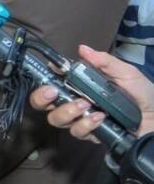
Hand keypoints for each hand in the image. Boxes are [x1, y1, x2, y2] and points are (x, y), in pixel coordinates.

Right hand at [30, 44, 153, 140]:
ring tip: (85, 105)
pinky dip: (86, 124)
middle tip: (53, 93)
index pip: (52, 79)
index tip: (51, 71)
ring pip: (56, 119)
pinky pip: (78, 132)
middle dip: (41, 97)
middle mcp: (74, 101)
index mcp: (79, 84)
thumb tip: (82, 49)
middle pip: (42, 103)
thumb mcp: (127, 74)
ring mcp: (80, 119)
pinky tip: (99, 118)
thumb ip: (106, 62)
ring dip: (67, 111)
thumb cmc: (142, 94)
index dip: (44, 75)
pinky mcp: (90, 134)